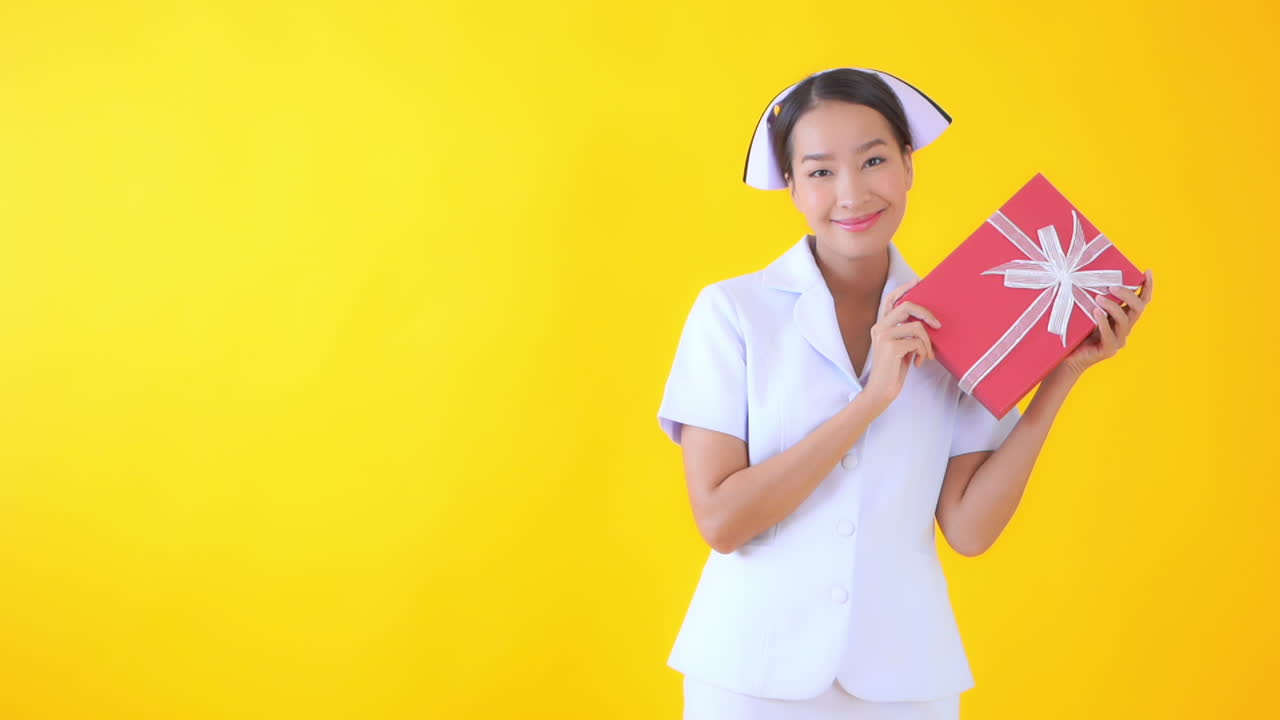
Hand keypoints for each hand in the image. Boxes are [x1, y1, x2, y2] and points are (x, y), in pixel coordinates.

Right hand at [862, 280, 941, 408]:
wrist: (881, 390)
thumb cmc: (893, 370)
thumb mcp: (900, 347)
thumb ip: (906, 333)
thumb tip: (926, 322)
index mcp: (880, 326)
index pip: (890, 300)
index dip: (904, 289)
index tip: (917, 282)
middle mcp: (879, 327)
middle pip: (907, 306)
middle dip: (926, 313)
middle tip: (938, 324)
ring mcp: (884, 336)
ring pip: (916, 327)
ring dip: (927, 342)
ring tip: (926, 354)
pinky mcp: (891, 347)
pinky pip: (917, 342)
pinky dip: (923, 352)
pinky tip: (919, 362)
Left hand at [1052, 269, 1153, 378]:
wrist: (1066, 357)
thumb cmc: (1074, 330)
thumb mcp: (1085, 310)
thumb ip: (1092, 298)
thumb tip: (1086, 273)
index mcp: (1122, 316)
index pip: (1141, 301)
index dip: (1147, 287)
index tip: (1147, 271)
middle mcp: (1124, 328)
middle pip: (1138, 308)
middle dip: (1128, 294)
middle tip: (1112, 286)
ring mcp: (1118, 340)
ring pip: (1124, 320)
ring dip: (1113, 306)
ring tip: (1098, 298)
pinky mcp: (1108, 350)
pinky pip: (1109, 334)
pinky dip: (1103, 321)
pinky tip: (1095, 312)